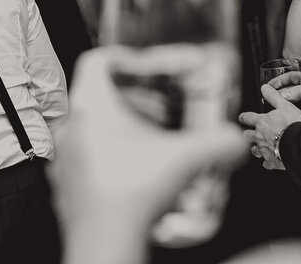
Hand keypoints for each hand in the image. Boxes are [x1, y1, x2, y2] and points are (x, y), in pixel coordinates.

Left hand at [49, 49, 244, 263]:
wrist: (104, 242)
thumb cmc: (132, 194)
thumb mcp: (186, 158)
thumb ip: (218, 143)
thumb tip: (236, 139)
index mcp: (90, 107)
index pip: (96, 61)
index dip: (121, 57)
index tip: (141, 64)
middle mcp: (71, 127)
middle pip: (96, 96)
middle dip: (130, 100)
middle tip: (157, 110)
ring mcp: (64, 157)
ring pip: (89, 129)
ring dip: (119, 129)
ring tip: (150, 142)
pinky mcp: (66, 185)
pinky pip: (86, 159)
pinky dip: (109, 158)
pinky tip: (134, 174)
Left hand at [238, 85, 300, 170]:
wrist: (300, 145)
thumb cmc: (293, 125)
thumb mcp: (284, 105)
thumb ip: (273, 96)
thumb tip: (264, 88)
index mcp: (262, 122)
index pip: (247, 118)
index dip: (244, 117)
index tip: (242, 118)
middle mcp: (260, 136)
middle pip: (247, 135)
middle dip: (247, 134)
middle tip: (248, 133)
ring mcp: (265, 149)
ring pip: (254, 150)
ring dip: (256, 148)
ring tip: (258, 147)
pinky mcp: (272, 161)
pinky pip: (266, 163)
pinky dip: (267, 162)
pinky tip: (269, 161)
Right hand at [270, 69, 300, 121]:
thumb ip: (300, 90)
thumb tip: (283, 94)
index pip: (290, 78)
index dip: (279, 81)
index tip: (269, 86)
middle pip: (290, 92)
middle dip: (279, 95)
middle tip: (269, 99)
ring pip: (293, 105)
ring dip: (285, 107)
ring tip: (276, 110)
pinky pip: (300, 117)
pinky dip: (294, 118)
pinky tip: (288, 119)